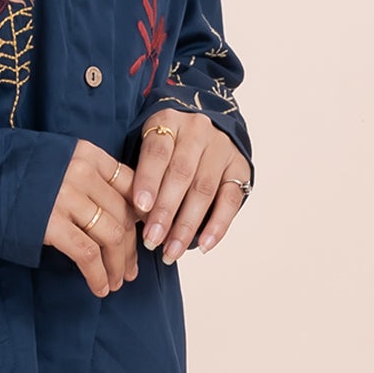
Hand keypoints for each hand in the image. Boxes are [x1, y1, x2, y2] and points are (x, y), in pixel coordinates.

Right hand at [42, 138, 140, 295]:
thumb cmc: (9, 173)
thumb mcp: (54, 160)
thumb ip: (84, 176)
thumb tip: (113, 208)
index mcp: (85, 153)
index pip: (130, 184)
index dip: (141, 214)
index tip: (142, 234)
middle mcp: (81, 172)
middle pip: (122, 214)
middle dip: (130, 248)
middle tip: (129, 270)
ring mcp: (66, 197)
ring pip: (111, 236)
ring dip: (118, 265)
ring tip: (116, 283)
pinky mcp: (50, 223)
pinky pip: (87, 254)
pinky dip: (97, 274)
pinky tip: (99, 288)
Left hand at [131, 110, 250, 261]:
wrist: (201, 132)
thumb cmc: (164, 149)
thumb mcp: (146, 149)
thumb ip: (139, 176)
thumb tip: (132, 218)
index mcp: (168, 121)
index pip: (157, 152)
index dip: (148, 180)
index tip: (140, 207)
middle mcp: (198, 130)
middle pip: (182, 173)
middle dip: (166, 211)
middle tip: (152, 240)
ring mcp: (222, 148)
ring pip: (205, 189)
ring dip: (187, 225)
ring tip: (171, 251)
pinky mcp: (240, 166)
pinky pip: (231, 199)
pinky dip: (218, 225)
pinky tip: (204, 245)